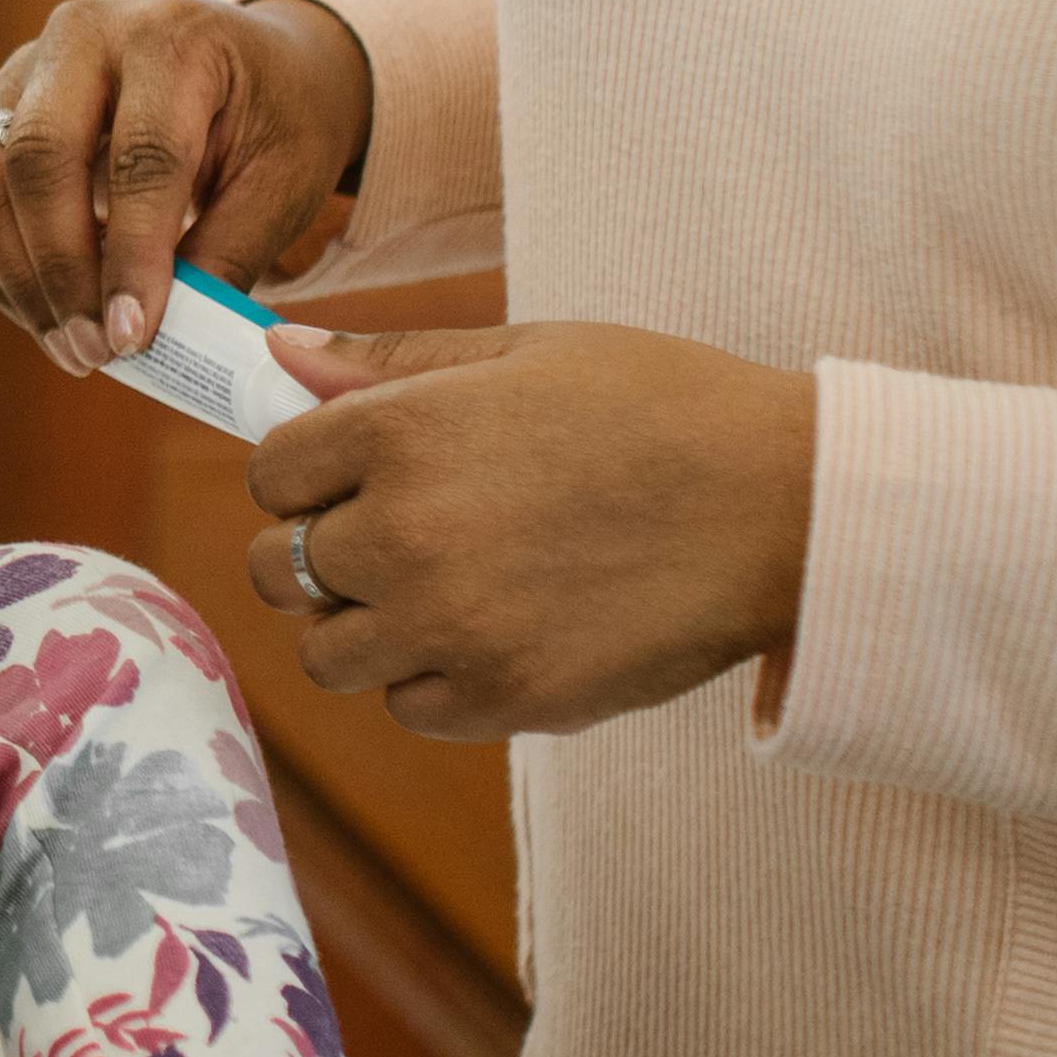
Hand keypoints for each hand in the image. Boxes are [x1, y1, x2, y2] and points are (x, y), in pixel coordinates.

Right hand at [0, 0, 373, 374]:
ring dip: (19, 277)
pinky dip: (0, 266)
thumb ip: (228, 253)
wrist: (248, 64)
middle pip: (39, 156)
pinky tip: (46, 316)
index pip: (141, 155)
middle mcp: (85, 34)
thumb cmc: (275, 119)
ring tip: (70, 348)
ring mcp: (28, 67)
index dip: (132, 255)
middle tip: (93, 352)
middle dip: (60, 269)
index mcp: (174, 38)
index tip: (134, 337)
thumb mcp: (285, 180)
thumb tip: (164, 341)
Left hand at [241, 320, 820, 739]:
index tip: (350, 474)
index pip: (270, 474)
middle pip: (278, 569)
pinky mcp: (504, 700)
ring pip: (327, 654)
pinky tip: (491, 632)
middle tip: (389, 537)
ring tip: (437, 591)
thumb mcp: (527, 351)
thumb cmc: (663, 408)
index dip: (306, 472)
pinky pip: (408, 706)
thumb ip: (392, 360)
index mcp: (400, 433)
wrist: (785, 507)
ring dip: (363, 626)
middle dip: (316, 552)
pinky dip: (431, 679)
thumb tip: (279, 352)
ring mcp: (450, 629)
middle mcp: (405, 536)